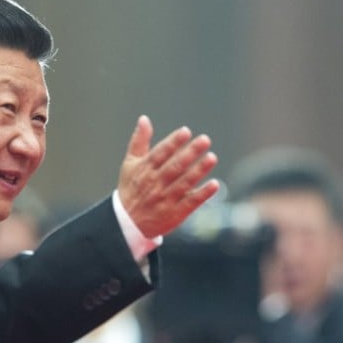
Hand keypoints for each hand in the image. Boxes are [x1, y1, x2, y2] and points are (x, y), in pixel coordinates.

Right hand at [117, 115, 219, 237]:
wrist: (127, 223)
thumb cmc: (131, 189)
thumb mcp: (130, 164)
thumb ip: (139, 142)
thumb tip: (144, 119)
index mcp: (145, 170)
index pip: (160, 153)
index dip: (173, 142)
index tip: (186, 132)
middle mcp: (155, 184)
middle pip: (175, 166)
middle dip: (190, 153)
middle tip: (205, 140)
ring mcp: (166, 199)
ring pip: (184, 183)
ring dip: (199, 170)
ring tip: (212, 158)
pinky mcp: (175, 214)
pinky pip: (191, 202)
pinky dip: (203, 194)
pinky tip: (215, 184)